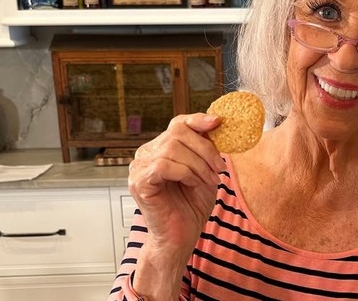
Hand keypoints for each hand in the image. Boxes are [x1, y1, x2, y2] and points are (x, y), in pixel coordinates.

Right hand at [128, 113, 224, 253]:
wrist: (181, 237)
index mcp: (160, 148)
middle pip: (177, 132)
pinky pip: (164, 165)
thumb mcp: (205, 170)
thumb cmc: (191, 206)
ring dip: (198, 164)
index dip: (198, 120)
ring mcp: (138, 167)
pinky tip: (193, 184)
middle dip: (205, 148)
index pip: (178, 123)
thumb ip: (206, 148)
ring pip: (172, 148)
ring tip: (209, 180)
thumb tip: (216, 121)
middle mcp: (146, 153)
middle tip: (220, 167)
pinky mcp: (138, 182)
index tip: (218, 122)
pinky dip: (185, 173)